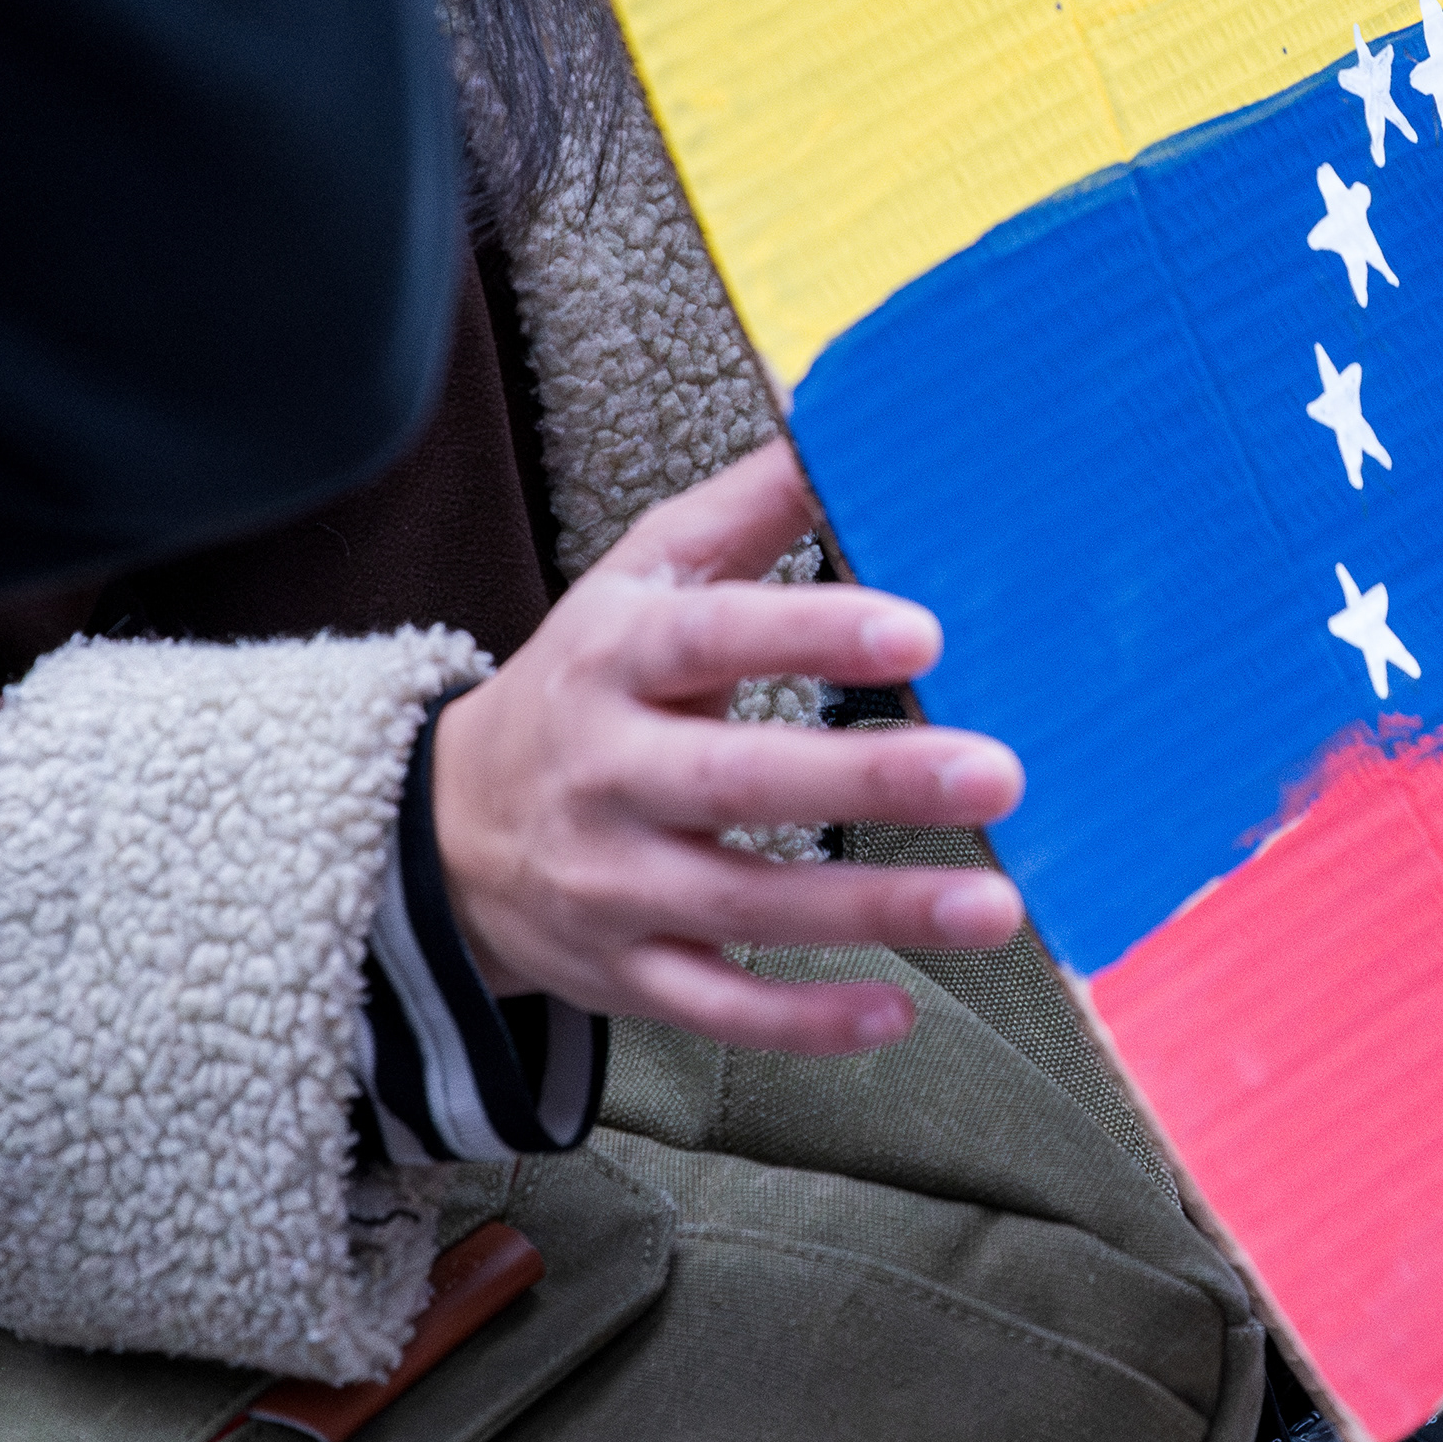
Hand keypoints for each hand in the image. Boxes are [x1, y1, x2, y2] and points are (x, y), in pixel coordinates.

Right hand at [430, 442, 1027, 1052]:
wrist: (445, 830)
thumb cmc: (585, 683)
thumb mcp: (640, 583)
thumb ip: (744, 513)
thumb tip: (841, 419)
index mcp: (615, 660)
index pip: (714, 640)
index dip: (811, 633)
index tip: (924, 630)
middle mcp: (607, 775)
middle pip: (738, 781)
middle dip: (870, 781)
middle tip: (997, 772)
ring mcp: (610, 885)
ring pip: (743, 907)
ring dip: (873, 911)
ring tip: (995, 908)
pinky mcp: (622, 974)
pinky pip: (715, 1008)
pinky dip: (802, 1022)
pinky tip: (899, 1011)